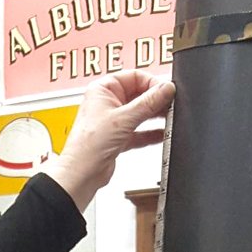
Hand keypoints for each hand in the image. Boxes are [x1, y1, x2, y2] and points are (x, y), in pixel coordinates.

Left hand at [47, 73, 174, 214]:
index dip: (152, 83)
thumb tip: (166, 89)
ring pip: (140, 113)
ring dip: (154, 116)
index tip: (166, 91)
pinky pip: (139, 131)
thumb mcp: (124, 119)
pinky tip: (161, 134)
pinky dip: (150, 133)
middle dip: (155, 100)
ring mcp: (113, 121)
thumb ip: (148, 103)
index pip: (134, 77)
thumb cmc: (88, 145)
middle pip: (139, 94)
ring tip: (169, 118)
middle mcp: (107, 102)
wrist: (81, 174)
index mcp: (103, 89)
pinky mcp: (119, 138)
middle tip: (170, 105)